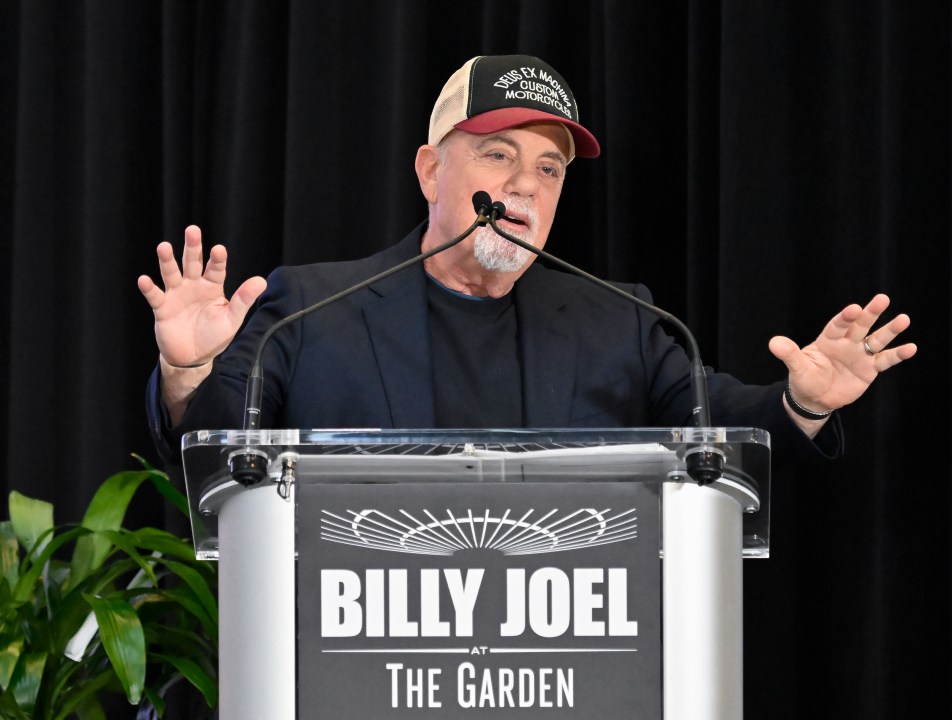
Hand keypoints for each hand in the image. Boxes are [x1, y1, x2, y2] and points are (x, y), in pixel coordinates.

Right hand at [137, 225, 266, 367]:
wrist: (193, 357)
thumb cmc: (214, 336)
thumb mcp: (232, 319)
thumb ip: (243, 300)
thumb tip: (261, 280)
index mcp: (212, 287)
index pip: (216, 269)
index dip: (217, 259)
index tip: (219, 249)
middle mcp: (193, 286)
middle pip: (192, 263)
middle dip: (192, 247)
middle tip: (193, 230)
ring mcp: (176, 295)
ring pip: (171, 274)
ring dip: (167, 261)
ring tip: (164, 246)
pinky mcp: (162, 308)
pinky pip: (155, 296)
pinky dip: (149, 288)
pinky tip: (144, 280)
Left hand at [768, 293, 916, 412]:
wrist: (816, 397)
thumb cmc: (805, 378)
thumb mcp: (796, 367)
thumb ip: (789, 354)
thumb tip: (774, 342)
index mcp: (828, 339)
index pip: (837, 325)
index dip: (845, 318)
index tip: (854, 308)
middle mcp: (846, 343)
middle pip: (860, 326)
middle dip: (871, 313)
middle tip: (882, 298)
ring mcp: (860, 355)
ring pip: (877, 340)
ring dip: (890, 330)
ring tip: (904, 319)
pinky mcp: (870, 369)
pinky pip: (885, 360)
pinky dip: (898, 355)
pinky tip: (911, 347)